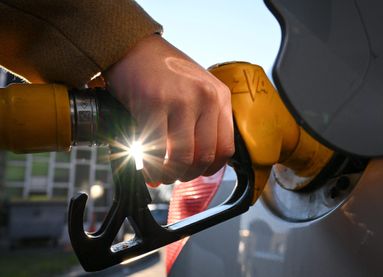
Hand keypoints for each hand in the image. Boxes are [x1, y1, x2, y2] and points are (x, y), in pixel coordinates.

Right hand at [104, 34, 233, 183]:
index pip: (226, 148)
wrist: (133, 47)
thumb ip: (205, 119)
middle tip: (175, 175)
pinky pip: (157, 150)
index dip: (210, 168)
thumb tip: (201, 161)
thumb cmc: (164, 72)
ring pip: (183, 158)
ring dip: (170, 174)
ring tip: (161, 174)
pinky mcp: (154, 103)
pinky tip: (147, 168)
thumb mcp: (197, 89)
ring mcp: (181, 100)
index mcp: (220, 96)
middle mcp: (206, 97)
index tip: (197, 172)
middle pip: (205, 157)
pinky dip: (152, 167)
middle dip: (188, 175)